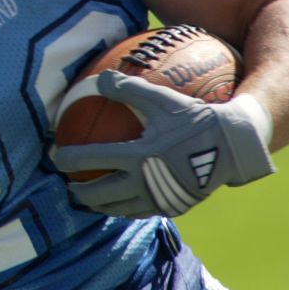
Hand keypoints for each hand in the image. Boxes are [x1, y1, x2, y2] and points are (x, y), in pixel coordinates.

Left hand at [52, 70, 275, 217]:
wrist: (233, 147)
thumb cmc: (195, 118)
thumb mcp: (161, 99)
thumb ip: (128, 88)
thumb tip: (98, 77)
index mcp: (138, 156)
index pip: (91, 160)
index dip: (68, 159)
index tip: (55, 157)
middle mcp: (145, 182)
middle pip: (100, 194)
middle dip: (79, 192)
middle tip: (68, 185)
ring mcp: (159, 198)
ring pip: (118, 208)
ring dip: (99, 205)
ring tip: (88, 199)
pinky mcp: (172, 207)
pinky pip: (140, 212)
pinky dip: (123, 209)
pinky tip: (119, 202)